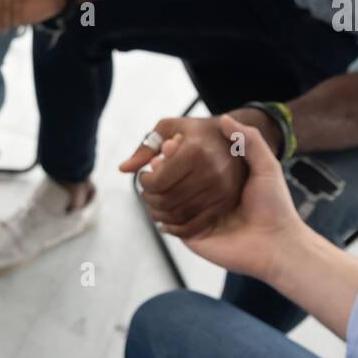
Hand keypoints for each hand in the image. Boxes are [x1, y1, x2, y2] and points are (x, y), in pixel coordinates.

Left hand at [120, 114, 250, 239]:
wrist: (235, 140)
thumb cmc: (196, 132)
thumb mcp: (169, 128)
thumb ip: (145, 148)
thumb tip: (123, 169)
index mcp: (195, 151)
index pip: (158, 181)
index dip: (144, 183)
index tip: (145, 177)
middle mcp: (211, 172)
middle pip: (167, 201)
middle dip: (149, 200)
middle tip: (147, 193)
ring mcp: (221, 190)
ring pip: (179, 216)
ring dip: (159, 215)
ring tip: (155, 206)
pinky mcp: (226, 203)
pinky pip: (196, 226)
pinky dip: (176, 229)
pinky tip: (166, 222)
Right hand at [140, 116, 304, 279]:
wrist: (276, 242)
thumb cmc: (274, 205)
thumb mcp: (266, 166)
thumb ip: (250, 140)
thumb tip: (225, 118)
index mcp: (217, 180)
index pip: (186, 163)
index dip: (174, 152)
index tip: (173, 143)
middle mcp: (203, 197)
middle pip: (168, 181)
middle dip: (160, 171)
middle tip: (159, 163)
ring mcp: (195, 216)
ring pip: (162, 200)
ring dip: (156, 192)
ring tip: (154, 184)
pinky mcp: (190, 235)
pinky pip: (167, 223)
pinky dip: (161, 215)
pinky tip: (161, 208)